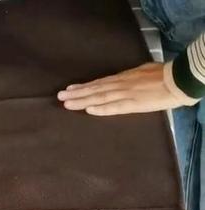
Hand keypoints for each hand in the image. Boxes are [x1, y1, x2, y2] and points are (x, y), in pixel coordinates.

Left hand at [57, 62, 197, 115]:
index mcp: (123, 78)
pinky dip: (101, 108)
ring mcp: (126, 94)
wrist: (177, 79)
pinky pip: (114, 107)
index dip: (84, 87)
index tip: (69, 89)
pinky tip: (89, 109)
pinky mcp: (133, 104)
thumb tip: (121, 83)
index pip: (99, 83)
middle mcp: (121, 85)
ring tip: (67, 103)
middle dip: (77, 94)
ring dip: (83, 101)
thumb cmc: (162, 75)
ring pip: (100, 98)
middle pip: (95, 90)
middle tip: (59, 97)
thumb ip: (129, 80)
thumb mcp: (141, 73)